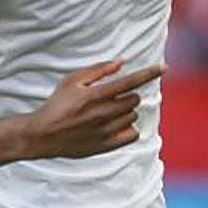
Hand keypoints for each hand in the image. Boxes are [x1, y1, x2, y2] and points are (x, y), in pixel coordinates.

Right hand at [25, 59, 164, 158]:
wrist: (43, 135)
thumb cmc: (57, 104)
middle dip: (127, 95)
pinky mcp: (106, 145)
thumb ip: (98, 70)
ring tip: (108, 112)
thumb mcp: (72, 81)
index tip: (164, 67)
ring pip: (133, 116)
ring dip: (126, 111)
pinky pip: (133, 134)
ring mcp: (106, 131)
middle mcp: (103, 113)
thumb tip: (121, 61)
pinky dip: (129, 128)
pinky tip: (116, 125)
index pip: (130, 81)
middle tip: (111, 97)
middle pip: (134, 100)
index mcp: (95, 95)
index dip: (149, 73)